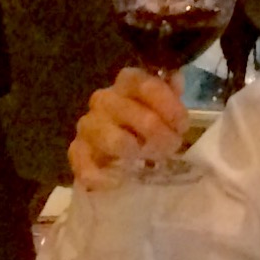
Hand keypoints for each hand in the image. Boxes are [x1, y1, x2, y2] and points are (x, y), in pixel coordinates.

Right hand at [68, 67, 188, 191]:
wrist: (118, 147)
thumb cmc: (146, 121)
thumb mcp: (164, 104)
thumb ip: (170, 91)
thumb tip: (175, 78)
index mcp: (126, 83)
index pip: (146, 85)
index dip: (168, 106)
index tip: (182, 126)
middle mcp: (104, 100)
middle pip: (130, 112)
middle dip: (158, 133)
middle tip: (172, 146)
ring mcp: (88, 125)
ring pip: (111, 138)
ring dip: (134, 151)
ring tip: (148, 160)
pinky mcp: (77, 151)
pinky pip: (84, 165)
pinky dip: (102, 176)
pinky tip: (118, 180)